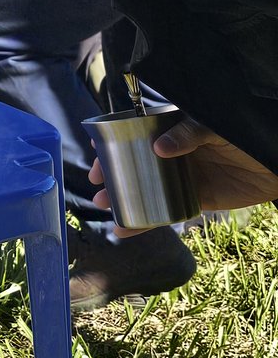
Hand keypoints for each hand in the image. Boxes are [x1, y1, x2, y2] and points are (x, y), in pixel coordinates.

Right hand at [90, 117, 277, 236]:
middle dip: (111, 175)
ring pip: (143, 189)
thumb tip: (159, 148)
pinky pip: (163, 211)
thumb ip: (188, 134)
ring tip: (105, 205)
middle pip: (133, 164)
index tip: (98, 152)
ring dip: (122, 198)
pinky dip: (145, 222)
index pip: (135, 134)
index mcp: (172, 130)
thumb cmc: (244, 138)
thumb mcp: (214, 128)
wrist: (275, 168)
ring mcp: (180, 178)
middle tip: (98, 185)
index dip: (113, 143)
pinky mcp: (192, 200)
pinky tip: (127, 229)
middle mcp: (172, 154)